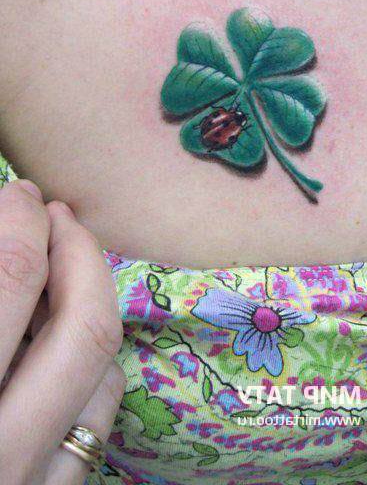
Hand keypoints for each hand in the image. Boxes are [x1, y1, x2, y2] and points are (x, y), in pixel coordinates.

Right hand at [0, 180, 124, 484]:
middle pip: (82, 327)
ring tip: (67, 261)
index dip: (17, 223)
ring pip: (102, 376)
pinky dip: (92, 368)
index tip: (16, 193)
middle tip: (53, 211)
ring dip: (94, 304)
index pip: (7, 281)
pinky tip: (64, 337)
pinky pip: (94, 427)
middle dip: (79, 253)